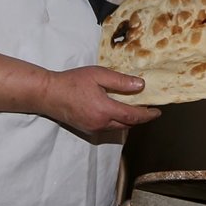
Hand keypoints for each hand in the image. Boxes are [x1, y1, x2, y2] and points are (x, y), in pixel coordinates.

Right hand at [43, 66, 161, 133]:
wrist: (48, 94)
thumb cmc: (72, 82)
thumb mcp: (98, 75)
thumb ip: (120, 81)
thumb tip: (140, 86)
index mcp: (105, 110)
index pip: (133, 116)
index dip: (147, 115)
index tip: (157, 112)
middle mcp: (101, 123)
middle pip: (127, 125)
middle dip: (140, 118)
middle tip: (148, 109)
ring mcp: (93, 128)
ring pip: (118, 128)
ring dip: (128, 120)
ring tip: (134, 109)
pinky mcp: (87, 129)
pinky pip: (108, 128)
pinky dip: (116, 122)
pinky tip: (116, 111)